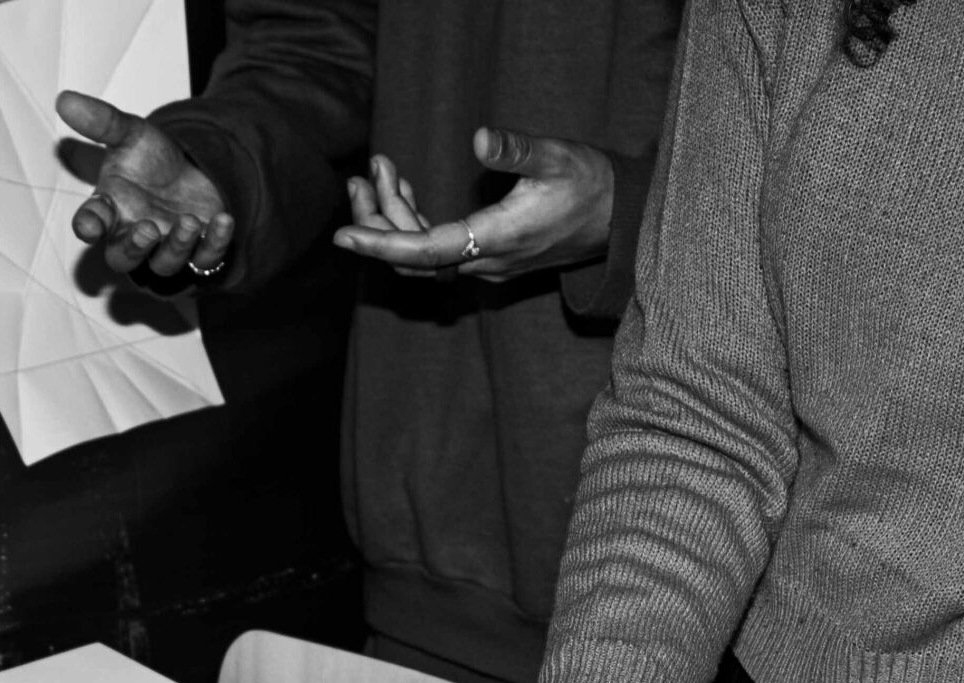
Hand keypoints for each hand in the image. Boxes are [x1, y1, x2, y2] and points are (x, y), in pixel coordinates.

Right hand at [58, 91, 234, 279]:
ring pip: (164, 265)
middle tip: (148, 229)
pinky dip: (216, 244)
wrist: (193, 167)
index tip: (90, 226)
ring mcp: (166, 248)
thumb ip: (101, 121)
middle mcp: (133, 235)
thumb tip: (64, 99)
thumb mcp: (129, 133)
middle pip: (123, 258)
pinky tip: (224, 221)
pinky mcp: (199, 252)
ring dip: (177, 247)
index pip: (90, 222)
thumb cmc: (152, 159)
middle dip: (134, 248)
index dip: (88, 226)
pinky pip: (206, 260)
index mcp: (110, 209)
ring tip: (190, 220)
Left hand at [332, 127, 615, 280]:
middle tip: (362, 176)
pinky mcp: (488, 257)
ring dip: (393, 218)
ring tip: (379, 171)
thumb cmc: (591, 184)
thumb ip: (517, 149)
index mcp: (496, 239)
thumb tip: (480, 137)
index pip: (424, 251)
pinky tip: (404, 190)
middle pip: (413, 258)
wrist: (621, 218)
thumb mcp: (557, 157)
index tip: (343, 235)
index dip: (381, 242)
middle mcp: (486, 261)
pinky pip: (438, 250)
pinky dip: (414, 222)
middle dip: (377, 220)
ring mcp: (486, 264)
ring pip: (422, 254)